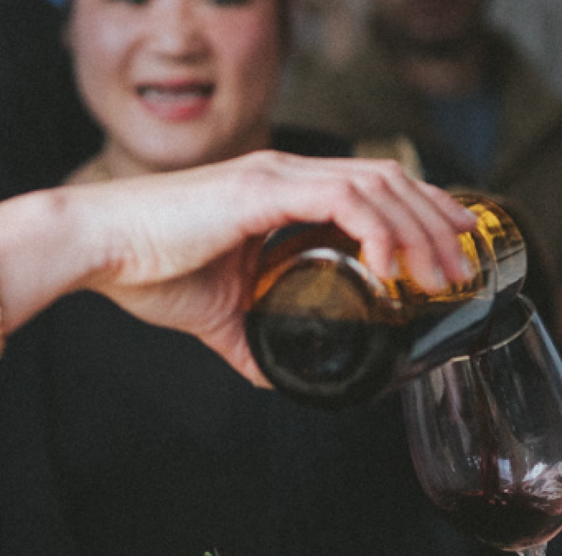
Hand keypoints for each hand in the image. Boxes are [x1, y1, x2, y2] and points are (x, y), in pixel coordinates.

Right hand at [73, 151, 477, 383]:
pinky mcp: (261, 190)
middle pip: (390, 177)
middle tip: (465, 266)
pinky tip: (389, 267)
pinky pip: (342, 199)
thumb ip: (253, 342)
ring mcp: (277, 176)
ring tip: (441, 273)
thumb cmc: (146, 269)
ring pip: (377, 184)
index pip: (372, 184)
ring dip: (420, 228)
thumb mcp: (219, 317)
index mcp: (281, 190)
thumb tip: (279, 378)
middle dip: (437, 219)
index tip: (452, 243)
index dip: (421, 209)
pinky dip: (376, 229)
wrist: (96, 248)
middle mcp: (286, 171)